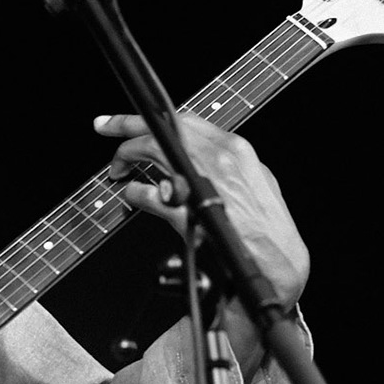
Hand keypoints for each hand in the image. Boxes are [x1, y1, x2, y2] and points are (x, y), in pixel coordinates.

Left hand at [93, 112, 310, 308]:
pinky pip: (148, 194)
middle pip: (163, 127)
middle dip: (128, 125)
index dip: (156, 117)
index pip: (186, 120)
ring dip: (128, 156)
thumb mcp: (255, 182)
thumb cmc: (268, 229)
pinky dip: (135, 193)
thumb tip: (194, 158)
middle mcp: (218, 158)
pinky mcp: (187, 211)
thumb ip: (223, 165)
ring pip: (151, 150)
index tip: (135, 118)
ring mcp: (202, 182)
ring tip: (119, 168)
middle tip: (105, 127)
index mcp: (235, 150)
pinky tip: (132, 196)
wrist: (277, 265)